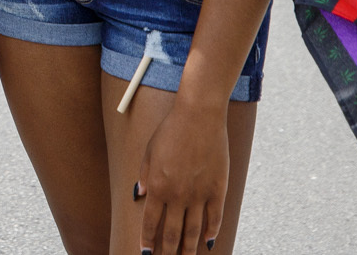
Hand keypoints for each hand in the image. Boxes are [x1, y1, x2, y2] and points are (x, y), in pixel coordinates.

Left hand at [138, 97, 229, 254]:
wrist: (199, 115)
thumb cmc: (171, 129)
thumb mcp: (149, 150)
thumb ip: (144, 175)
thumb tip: (138, 195)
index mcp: (158, 186)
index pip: (151, 222)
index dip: (148, 240)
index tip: (146, 252)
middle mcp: (178, 195)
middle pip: (172, 233)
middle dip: (167, 251)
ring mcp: (200, 194)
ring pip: (193, 230)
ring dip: (188, 248)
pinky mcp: (218, 188)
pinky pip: (215, 217)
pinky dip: (212, 232)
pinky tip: (208, 242)